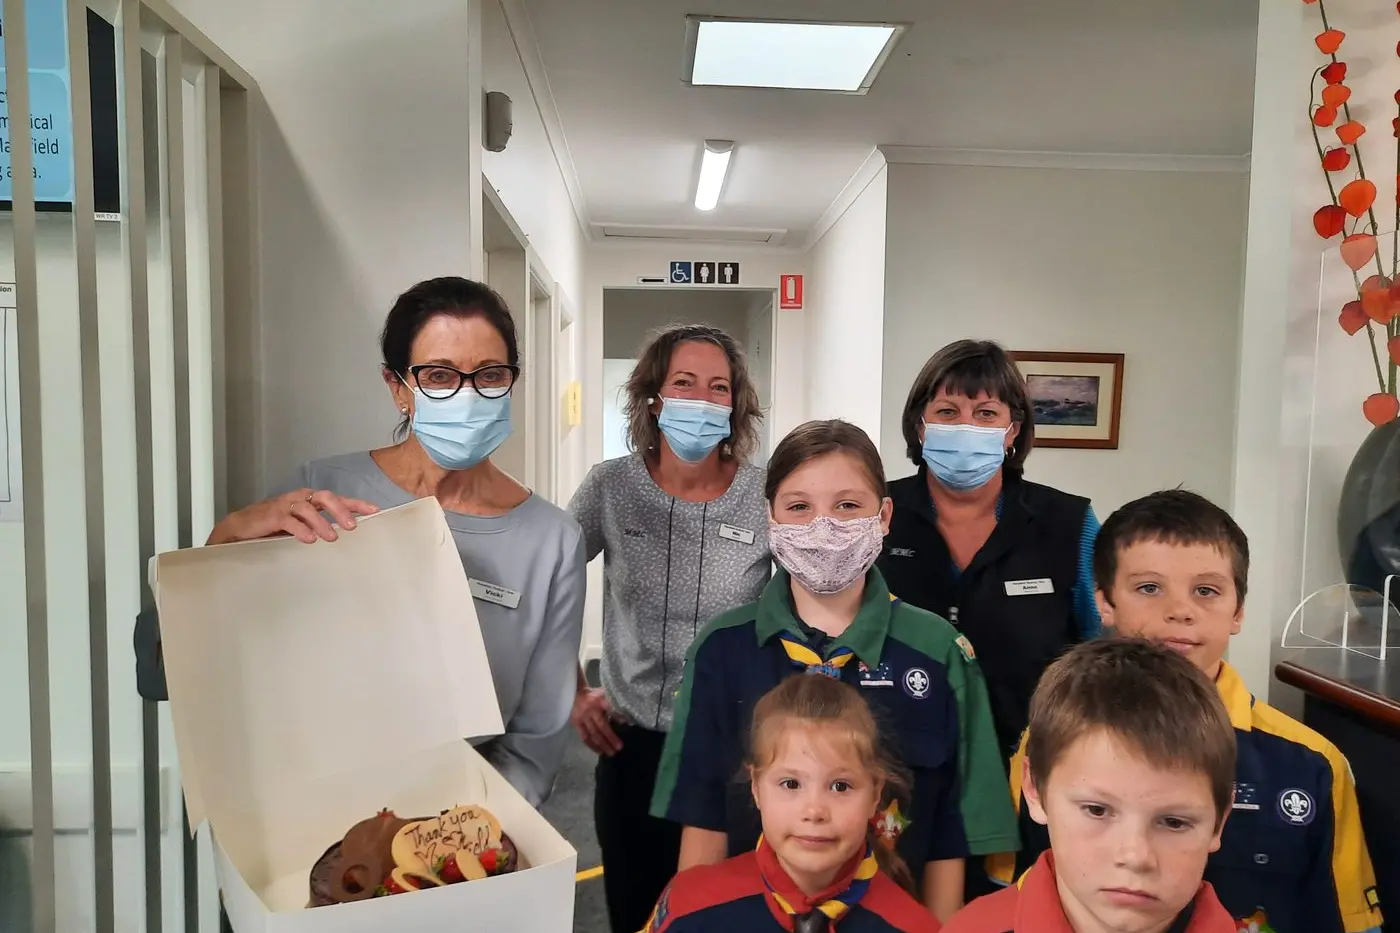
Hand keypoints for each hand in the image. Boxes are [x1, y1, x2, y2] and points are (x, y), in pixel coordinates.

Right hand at [206, 489, 379, 544]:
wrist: (242, 526)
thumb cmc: (275, 525)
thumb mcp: (302, 524)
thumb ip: (321, 525)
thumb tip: (345, 533)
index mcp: (310, 500)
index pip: (337, 498)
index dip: (356, 503)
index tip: (375, 510)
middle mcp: (300, 498)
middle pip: (325, 497)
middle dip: (341, 510)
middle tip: (353, 526)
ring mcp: (286, 505)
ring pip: (308, 508)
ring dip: (322, 522)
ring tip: (332, 537)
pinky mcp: (272, 515)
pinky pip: (289, 520)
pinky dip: (301, 529)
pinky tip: (309, 539)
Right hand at [571, 688, 622, 756]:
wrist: (576, 694)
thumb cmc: (595, 696)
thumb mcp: (606, 695)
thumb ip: (614, 706)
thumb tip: (625, 720)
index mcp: (600, 700)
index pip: (609, 708)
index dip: (616, 716)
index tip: (624, 723)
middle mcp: (591, 709)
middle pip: (601, 726)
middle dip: (611, 738)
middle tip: (619, 748)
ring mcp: (582, 717)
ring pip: (593, 734)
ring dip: (602, 745)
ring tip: (611, 753)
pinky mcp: (576, 724)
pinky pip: (584, 737)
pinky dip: (592, 746)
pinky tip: (600, 752)